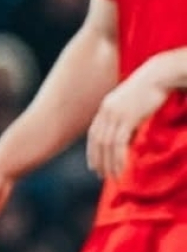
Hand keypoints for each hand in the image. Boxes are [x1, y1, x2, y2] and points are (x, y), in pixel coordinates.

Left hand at [87, 61, 169, 178]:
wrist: (158, 76)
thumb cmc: (149, 90)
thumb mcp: (132, 106)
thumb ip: (126, 122)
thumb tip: (127, 142)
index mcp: (105, 107)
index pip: (93, 133)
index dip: (92, 150)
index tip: (94, 164)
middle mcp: (106, 111)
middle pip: (97, 141)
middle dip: (98, 160)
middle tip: (101, 175)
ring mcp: (116, 114)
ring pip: (107, 145)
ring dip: (109, 163)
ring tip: (113, 176)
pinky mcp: (127, 118)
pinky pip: (119, 143)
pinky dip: (119, 158)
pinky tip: (122, 168)